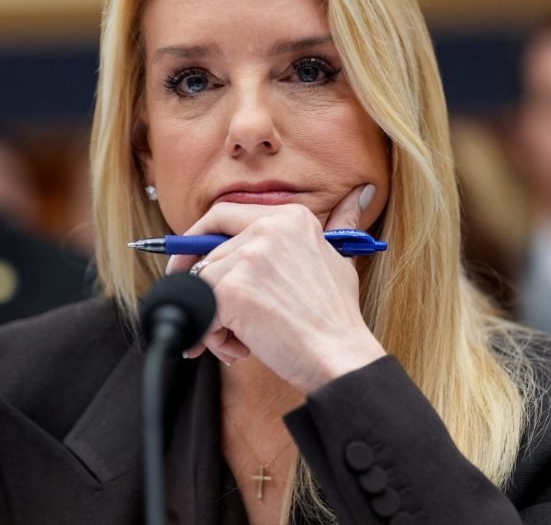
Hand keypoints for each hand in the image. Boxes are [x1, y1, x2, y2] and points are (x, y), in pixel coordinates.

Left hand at [168, 184, 386, 392]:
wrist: (340, 358)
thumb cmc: (336, 318)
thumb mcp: (340, 259)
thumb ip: (339, 223)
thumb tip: (360, 192)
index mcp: (290, 217)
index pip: (222, 214)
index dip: (198, 240)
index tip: (191, 262)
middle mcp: (268, 228)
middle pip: (207, 254)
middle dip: (205, 289)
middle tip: (215, 318)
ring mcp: (249, 257)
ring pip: (201, 284)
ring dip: (213, 318)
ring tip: (240, 340)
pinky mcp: (233, 289)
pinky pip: (198, 309)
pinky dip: (208, 336)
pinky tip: (236, 349)